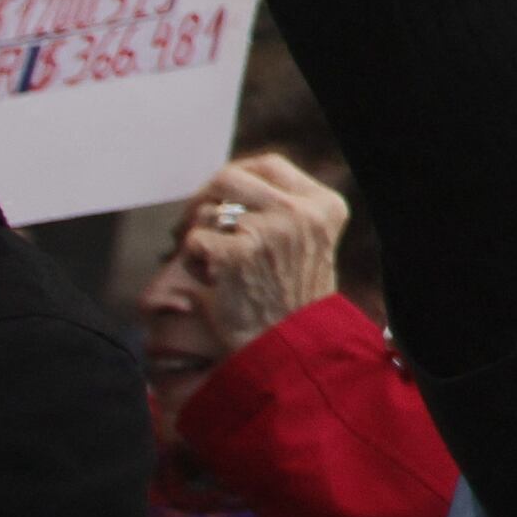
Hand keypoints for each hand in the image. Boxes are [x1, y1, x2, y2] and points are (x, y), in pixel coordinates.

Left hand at [163, 155, 350, 350]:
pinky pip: (193, 239)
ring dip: (198, 235)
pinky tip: (209, 281)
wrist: (290, 352)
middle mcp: (300, 212)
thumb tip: (226, 185)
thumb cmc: (291, 302)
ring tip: (211, 266)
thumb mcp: (309, 244)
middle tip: (194, 225)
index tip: (222, 198)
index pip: (270, 165)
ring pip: (208, 210)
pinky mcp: (234, 253)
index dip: (237, 176)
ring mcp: (268, 230)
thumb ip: (283, 210)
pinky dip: (191, 261)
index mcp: (325, 206)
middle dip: (204, 199)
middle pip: (230, 177)